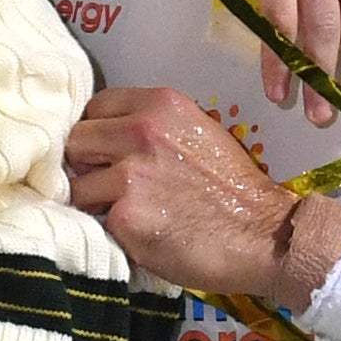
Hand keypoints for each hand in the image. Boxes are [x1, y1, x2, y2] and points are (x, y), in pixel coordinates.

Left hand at [63, 85, 303, 298]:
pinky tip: (139, 234)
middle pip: (77, 141)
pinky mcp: (125, 217)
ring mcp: (130, 176)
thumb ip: (153, 128)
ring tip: (127, 213)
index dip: (98, 131)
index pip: (97, 106)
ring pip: (78, 186)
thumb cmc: (234, 189)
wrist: (263, 235)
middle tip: (108, 184)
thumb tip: (110, 139)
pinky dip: (111, 231)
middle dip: (86, 164)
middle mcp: (140, 132)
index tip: (105, 151)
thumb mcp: (198, 132)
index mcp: (160, 105)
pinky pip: (95, 222)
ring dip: (95, 203)